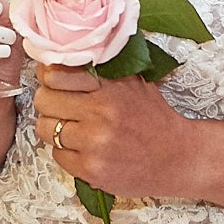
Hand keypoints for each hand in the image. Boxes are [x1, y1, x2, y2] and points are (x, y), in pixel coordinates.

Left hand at [33, 64, 190, 198]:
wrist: (179, 158)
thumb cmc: (154, 119)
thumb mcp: (133, 82)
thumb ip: (102, 69)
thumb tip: (64, 54)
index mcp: (109, 86)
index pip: (55, 73)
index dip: (49, 76)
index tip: (53, 80)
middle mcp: (101, 111)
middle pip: (44, 100)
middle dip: (49, 102)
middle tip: (61, 106)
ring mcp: (95, 142)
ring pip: (45, 129)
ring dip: (54, 128)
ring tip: (73, 129)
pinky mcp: (91, 169)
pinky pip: (57, 155)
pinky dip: (66, 152)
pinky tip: (84, 149)